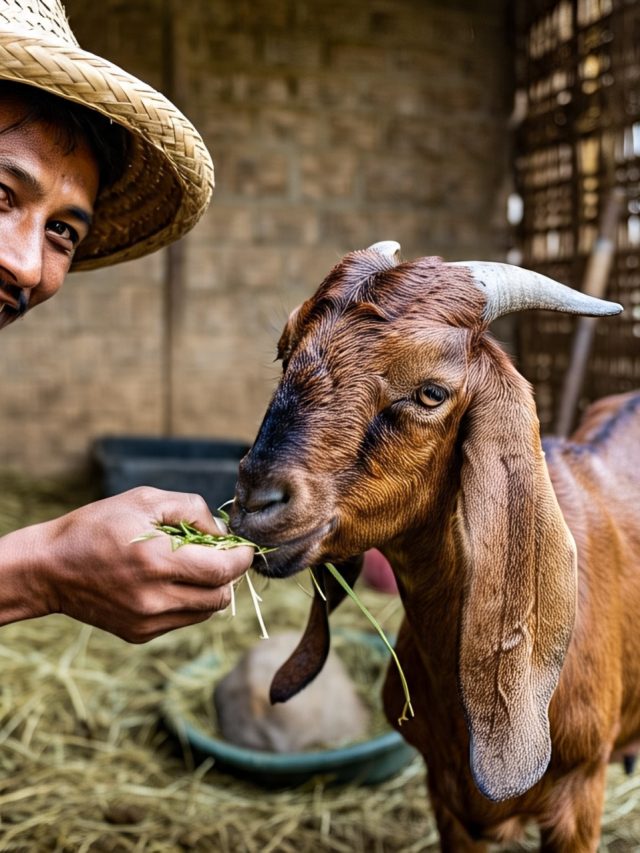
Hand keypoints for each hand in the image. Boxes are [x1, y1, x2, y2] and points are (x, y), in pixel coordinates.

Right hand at [0, 487, 252, 641]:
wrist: (49, 568)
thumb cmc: (98, 525)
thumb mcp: (145, 500)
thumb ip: (192, 510)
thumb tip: (223, 533)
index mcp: (156, 560)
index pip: (222, 570)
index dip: (241, 558)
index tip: (243, 547)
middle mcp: (154, 598)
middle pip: (221, 596)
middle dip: (228, 574)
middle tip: (218, 554)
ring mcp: (146, 621)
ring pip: (206, 612)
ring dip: (210, 590)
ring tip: (191, 567)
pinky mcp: (139, 634)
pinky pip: (183, 620)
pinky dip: (188, 602)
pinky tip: (169, 582)